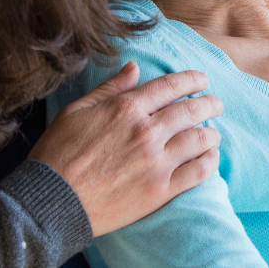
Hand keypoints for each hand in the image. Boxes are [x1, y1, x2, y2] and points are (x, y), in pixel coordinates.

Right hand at [28, 62, 222, 235]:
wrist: (51, 201)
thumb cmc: (58, 154)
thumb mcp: (77, 111)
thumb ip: (110, 88)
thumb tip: (134, 67)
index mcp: (126, 108)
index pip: (170, 86)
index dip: (191, 79)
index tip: (202, 79)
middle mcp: (146, 131)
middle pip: (190, 110)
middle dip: (209, 103)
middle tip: (216, 103)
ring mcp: (155, 161)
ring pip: (198, 139)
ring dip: (211, 133)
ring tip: (214, 133)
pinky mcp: (159, 190)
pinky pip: (197, 172)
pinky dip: (210, 162)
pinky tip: (211, 157)